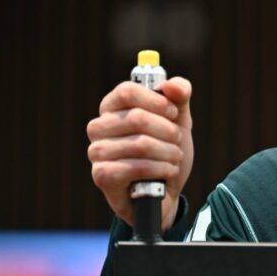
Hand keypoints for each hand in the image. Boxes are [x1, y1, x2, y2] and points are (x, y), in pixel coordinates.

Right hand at [87, 78, 193, 230]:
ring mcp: (97, 152)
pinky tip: (167, 172)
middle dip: (169, 131)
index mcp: (112, 107)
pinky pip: (136, 167)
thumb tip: (172, 85)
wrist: (167, 190)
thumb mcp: (179, 120)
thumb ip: (179, 96)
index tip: (173, 114)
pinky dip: (161, 170)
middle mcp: (98, 127)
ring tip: (174, 158)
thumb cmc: (167, 149)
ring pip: (141, 144)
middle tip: (176, 141)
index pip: (128, 91)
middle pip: (138, 118)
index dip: (158, 102)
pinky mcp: (102, 176)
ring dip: (169, 153)